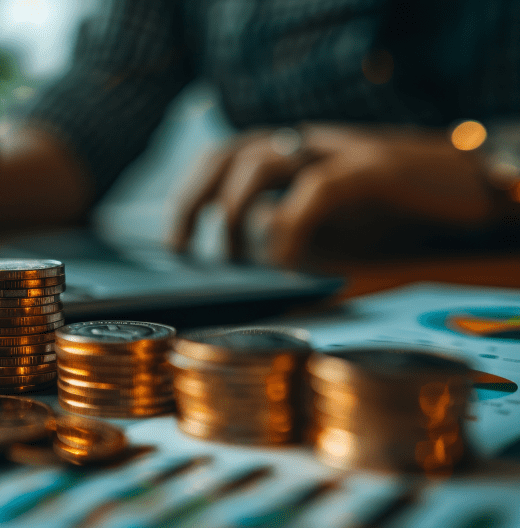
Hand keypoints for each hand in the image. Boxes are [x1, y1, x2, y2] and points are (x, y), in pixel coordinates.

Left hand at [170, 124, 499, 267]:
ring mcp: (339, 150)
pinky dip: (289, 226)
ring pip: (259, 163)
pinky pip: (314, 190)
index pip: (225, 155)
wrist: (474, 184)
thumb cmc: (401, 203)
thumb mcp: (336, 212)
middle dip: (194, 199)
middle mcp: (310, 142)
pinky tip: (283, 260)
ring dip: (234, 214)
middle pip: (228, 153)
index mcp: (297, 149)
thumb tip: (251, 246)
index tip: (177, 239)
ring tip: (234, 260)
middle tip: (183, 250)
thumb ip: (293, 219)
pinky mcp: (372, 167)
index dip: (192, 192)